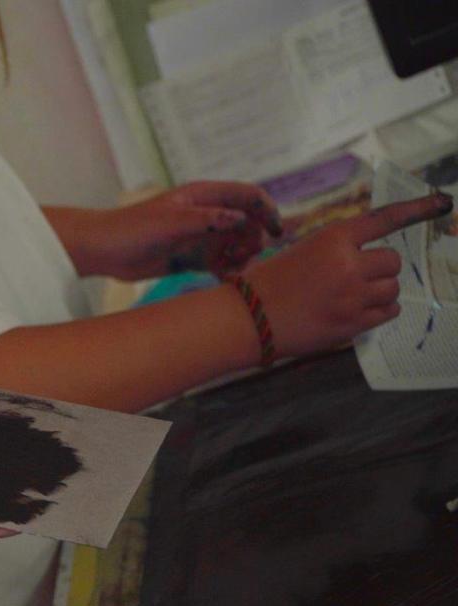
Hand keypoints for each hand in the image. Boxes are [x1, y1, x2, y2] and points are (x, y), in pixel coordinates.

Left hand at [55, 181, 282, 280]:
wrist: (103, 251)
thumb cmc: (132, 228)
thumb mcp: (170, 222)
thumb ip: (206, 220)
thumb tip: (241, 218)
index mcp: (203, 195)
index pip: (248, 195)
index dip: (267, 210)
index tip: (275, 233)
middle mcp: (207, 214)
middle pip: (249, 223)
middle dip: (254, 240)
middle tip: (243, 258)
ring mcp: (201, 236)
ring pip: (238, 246)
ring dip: (242, 259)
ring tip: (230, 272)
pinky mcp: (193, 258)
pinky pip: (222, 265)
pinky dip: (228, 273)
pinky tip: (224, 281)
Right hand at [243, 192, 451, 358]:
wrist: (247, 319)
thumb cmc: (267, 283)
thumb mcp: (300, 252)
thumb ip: (336, 251)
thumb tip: (367, 260)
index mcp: (332, 240)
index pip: (385, 219)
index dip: (417, 209)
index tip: (443, 203)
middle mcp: (348, 265)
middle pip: (393, 261)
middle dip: (381, 268)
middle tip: (358, 276)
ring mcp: (352, 297)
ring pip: (393, 289)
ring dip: (379, 291)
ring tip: (351, 296)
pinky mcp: (353, 324)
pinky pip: (387, 312)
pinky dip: (377, 311)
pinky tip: (355, 311)